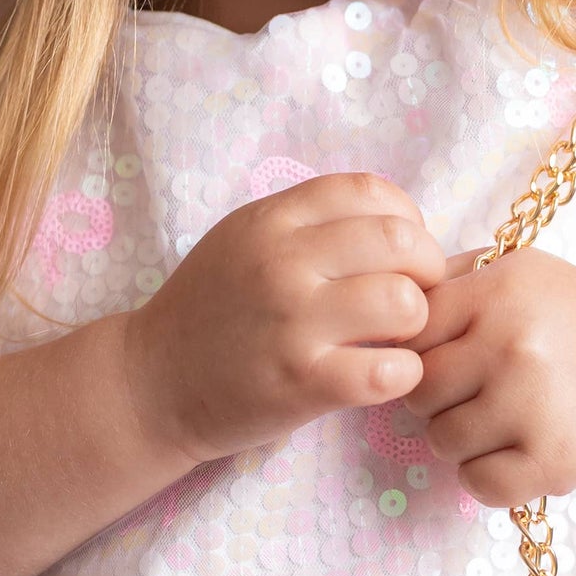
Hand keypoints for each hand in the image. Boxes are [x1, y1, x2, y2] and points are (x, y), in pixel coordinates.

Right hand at [124, 174, 445, 469]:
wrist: (149, 383)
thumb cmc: (209, 311)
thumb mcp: (245, 242)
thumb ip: (311, 226)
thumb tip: (401, 227)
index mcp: (271, 220)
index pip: (370, 191)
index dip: (406, 217)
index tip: (402, 250)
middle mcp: (282, 262)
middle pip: (400, 241)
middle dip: (425, 268)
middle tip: (414, 294)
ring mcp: (292, 323)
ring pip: (404, 303)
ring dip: (417, 322)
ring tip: (396, 337)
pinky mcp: (301, 383)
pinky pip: (388, 371)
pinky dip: (404, 374)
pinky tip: (387, 374)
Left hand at [410, 252, 575, 506]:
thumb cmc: (570, 315)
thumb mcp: (515, 270)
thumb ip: (447, 280)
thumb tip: (376, 307)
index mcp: (498, 294)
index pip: (410, 335)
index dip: (421, 349)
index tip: (450, 353)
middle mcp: (514, 347)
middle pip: (419, 392)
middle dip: (437, 395)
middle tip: (475, 389)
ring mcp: (534, 407)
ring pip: (442, 441)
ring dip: (461, 436)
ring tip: (499, 417)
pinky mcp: (553, 461)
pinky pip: (477, 483)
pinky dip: (486, 474)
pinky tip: (511, 450)